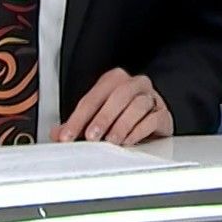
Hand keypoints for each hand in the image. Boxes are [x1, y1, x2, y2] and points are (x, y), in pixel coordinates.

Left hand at [54, 69, 173, 145]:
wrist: (153, 119)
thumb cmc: (124, 116)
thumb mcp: (97, 118)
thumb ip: (77, 125)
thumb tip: (57, 133)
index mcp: (114, 80)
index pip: (93, 97)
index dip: (78, 118)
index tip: (68, 136)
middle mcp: (134, 84)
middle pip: (118, 95)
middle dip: (103, 117)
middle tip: (92, 136)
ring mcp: (152, 97)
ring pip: (138, 105)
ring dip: (122, 124)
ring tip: (112, 141)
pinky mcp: (163, 113)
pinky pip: (153, 118)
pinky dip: (139, 130)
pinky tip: (128, 140)